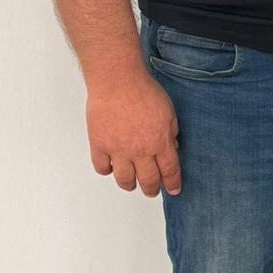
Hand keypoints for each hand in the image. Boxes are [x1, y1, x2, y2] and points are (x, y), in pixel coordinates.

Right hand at [86, 71, 180, 195]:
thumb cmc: (143, 91)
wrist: (117, 81)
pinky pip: (102, 168)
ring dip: (130, 184)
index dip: (172, 183)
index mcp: (160, 143)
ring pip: (124, 180)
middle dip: (152, 189)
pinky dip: (107, 170)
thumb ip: (171, 132)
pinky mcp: (99, 145)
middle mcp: (140, 151)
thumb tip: (172, 146)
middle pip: (148, 181)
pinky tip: (111, 166)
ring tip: (131, 183)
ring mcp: (118, 150)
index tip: (173, 190)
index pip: (169, 171)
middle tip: (152, 191)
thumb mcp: (169, 111)